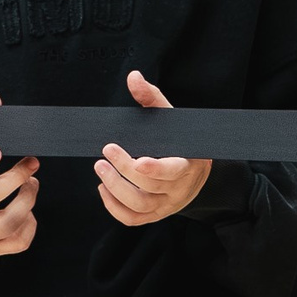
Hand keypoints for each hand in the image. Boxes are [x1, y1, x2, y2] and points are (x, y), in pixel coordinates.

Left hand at [98, 71, 211, 225]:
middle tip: (106, 151)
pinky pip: (133, 219)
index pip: (172, 171)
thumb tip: (133, 77)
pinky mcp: (154, 215)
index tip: (137, 160)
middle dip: (124, 170)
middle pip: (149, 187)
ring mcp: (166, 205)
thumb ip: (152, 98)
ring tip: (100, 168)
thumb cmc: (181, 141)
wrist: (196, 172)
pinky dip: (114, 207)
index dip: (155, 169)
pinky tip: (103, 188)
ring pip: (139, 205)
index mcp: (188, 165)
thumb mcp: (171, 119)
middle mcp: (178, 190)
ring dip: (115, 188)